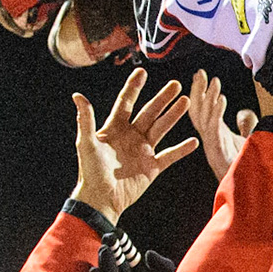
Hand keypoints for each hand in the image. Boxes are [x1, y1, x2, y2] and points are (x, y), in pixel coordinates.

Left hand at [70, 69, 198, 221]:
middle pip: (149, 112)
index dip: (134, 88)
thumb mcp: (87, 143)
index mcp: (115, 128)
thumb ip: (86, 119)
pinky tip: (194, 140)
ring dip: (174, 116)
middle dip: (162, 98)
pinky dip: (182, 149)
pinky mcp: (152, 167)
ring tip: (186, 102)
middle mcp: (131, 136)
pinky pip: (170, 156)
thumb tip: (78, 96)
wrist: (101, 199)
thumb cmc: (90, 171)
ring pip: (162, 129)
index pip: (126, 103)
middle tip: (176, 85)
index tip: (142, 72)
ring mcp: (143, 151)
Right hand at [188, 69, 258, 180]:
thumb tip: (244, 112)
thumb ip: (245, 125)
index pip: (204, 110)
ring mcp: (213, 146)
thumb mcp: (248, 140)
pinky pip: (215, 129)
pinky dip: (217, 112)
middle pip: (198, 111)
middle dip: (198, 91)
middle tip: (199, 72)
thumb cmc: (248, 167)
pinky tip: (221, 99)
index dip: (202, 92)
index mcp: (215, 136)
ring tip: (213, 81)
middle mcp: (211, 140)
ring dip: (208, 98)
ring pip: (204, 118)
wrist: (253, 189)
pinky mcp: (218, 152)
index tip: (203, 75)